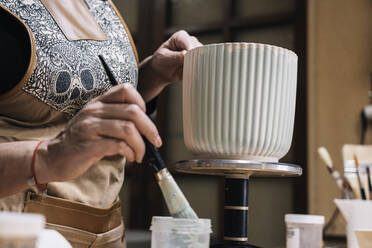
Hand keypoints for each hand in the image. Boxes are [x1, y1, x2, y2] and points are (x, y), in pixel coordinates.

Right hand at [38, 84, 161, 182]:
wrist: (53, 157)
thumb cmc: (81, 141)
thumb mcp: (97, 123)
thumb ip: (117, 118)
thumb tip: (147, 126)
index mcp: (98, 103)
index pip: (126, 90)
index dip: (141, 102)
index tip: (146, 119)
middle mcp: (94, 111)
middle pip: (133, 112)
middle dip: (150, 129)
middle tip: (155, 142)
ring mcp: (90, 127)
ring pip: (128, 129)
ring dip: (141, 145)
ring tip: (139, 155)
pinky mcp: (89, 145)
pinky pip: (118, 145)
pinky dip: (130, 152)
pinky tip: (130, 157)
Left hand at [138, 30, 202, 101]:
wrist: (162, 72)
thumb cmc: (161, 61)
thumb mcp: (165, 58)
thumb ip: (175, 57)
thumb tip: (185, 54)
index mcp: (180, 37)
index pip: (188, 41)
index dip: (189, 48)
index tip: (187, 56)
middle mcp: (190, 42)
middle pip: (198, 48)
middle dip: (194, 57)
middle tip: (187, 65)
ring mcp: (195, 52)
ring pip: (202, 56)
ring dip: (196, 63)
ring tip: (187, 70)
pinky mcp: (198, 61)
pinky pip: (202, 65)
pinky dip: (198, 69)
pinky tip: (191, 72)